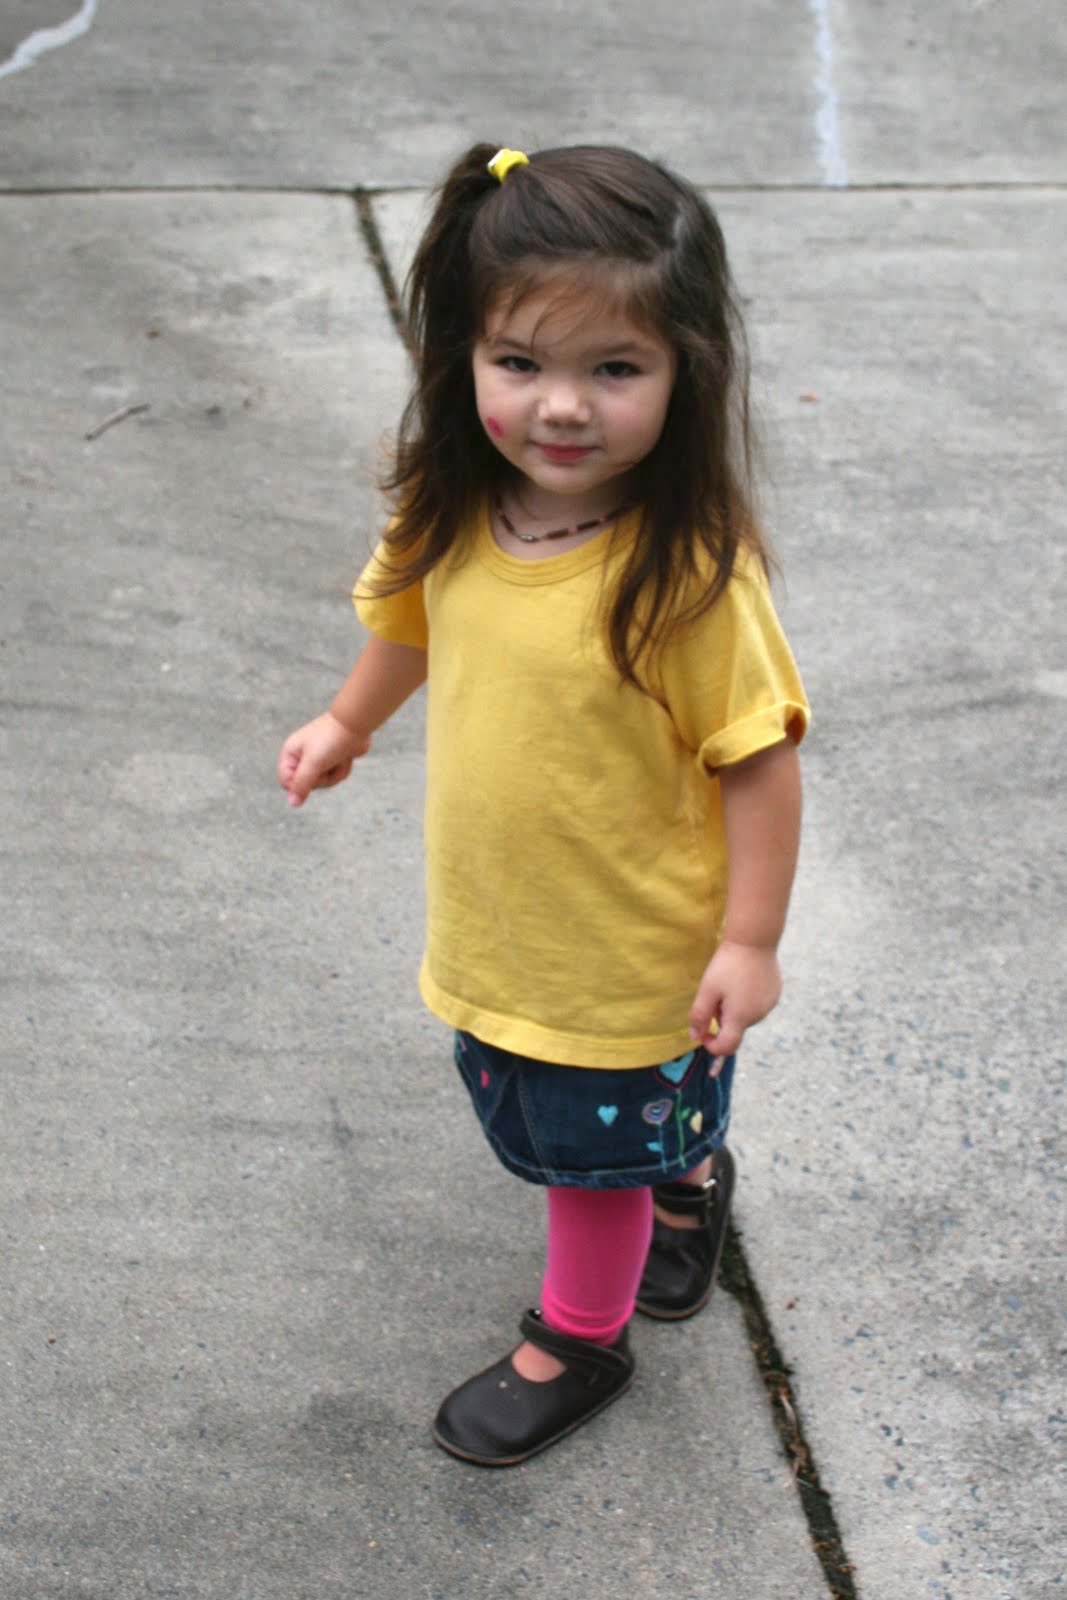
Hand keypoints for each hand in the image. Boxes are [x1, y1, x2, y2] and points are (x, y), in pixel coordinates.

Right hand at [277, 712, 371, 807]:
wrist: (356, 724)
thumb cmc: (332, 739)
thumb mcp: (314, 763)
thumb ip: (301, 784)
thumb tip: (292, 803)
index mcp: (291, 753)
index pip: (286, 782)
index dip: (299, 785)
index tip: (313, 774)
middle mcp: (302, 757)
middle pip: (307, 786)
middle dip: (322, 778)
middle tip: (327, 763)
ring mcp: (319, 759)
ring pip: (324, 783)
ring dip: (335, 774)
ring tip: (338, 758)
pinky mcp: (333, 761)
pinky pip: (336, 776)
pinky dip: (343, 769)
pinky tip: (346, 757)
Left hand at [689, 940, 782, 1061]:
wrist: (754, 940)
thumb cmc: (728, 965)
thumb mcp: (707, 990)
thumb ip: (700, 1016)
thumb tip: (695, 1037)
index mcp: (740, 1018)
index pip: (727, 1047)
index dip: (712, 1045)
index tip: (703, 1032)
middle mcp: (758, 1016)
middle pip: (735, 1027)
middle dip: (722, 1017)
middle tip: (716, 992)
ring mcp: (769, 1005)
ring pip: (746, 1016)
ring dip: (735, 1008)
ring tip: (730, 982)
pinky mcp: (775, 994)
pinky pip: (757, 1004)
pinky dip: (747, 999)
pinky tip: (744, 978)